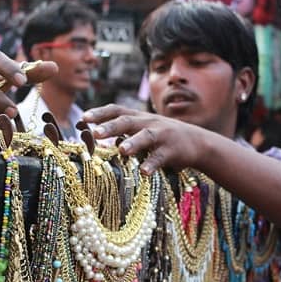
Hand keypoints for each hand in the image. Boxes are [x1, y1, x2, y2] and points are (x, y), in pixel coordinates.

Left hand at [83, 104, 205, 174]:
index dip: (99, 113)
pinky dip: (152, 164)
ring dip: (133, 142)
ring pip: (146, 136)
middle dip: (111, 126)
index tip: (83, 118)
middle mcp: (148, 123)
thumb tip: (93, 139)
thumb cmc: (161, 138)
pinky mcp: (172, 151)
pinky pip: (160, 158)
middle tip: (95, 133)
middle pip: (127, 121)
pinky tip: (143, 172)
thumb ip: (121, 133)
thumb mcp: (142, 130)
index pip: (116, 109)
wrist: (197, 142)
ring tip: (121, 150)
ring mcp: (162, 136)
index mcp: (138, 117)